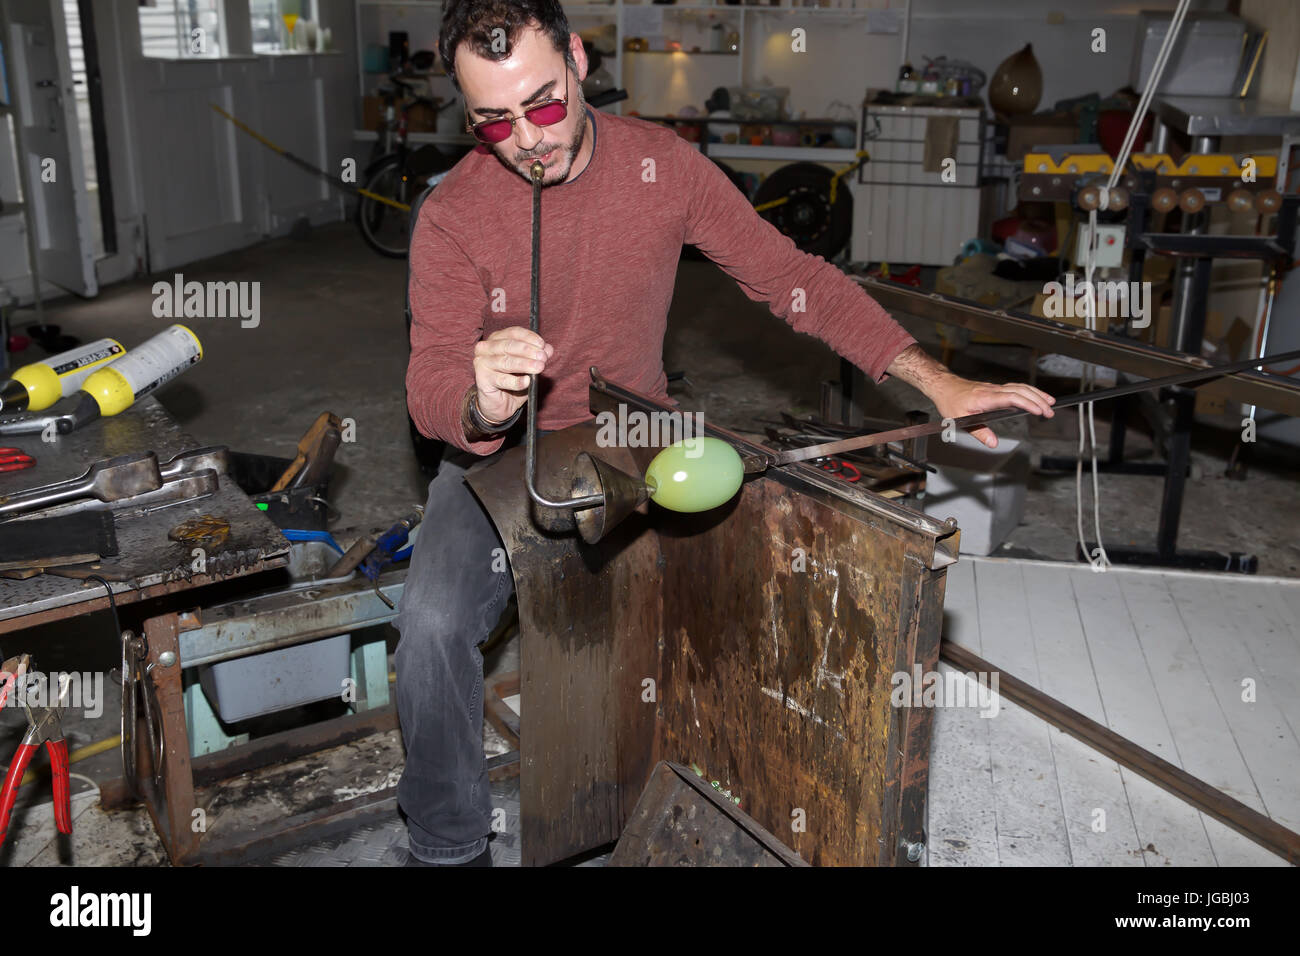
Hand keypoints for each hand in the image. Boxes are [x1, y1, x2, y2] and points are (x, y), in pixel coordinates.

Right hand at [473, 327, 554, 422]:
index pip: (513, 333)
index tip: (542, 345)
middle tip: (542, 358)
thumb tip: (548, 349)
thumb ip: (537, 356)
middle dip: (528, 351)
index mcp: (497, 339)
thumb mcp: (528, 366)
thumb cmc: (513, 380)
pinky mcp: (481, 379)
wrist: (500, 403)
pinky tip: (526, 381)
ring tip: (539, 368)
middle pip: (509, 345)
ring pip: (505, 362)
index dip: (529, 337)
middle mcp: (486, 348)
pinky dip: (516, 381)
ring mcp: (482, 362)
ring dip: (524, 364)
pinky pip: (501, 380)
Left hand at [929, 374, 1054, 447]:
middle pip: (1021, 391)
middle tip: (1050, 411)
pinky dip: (1029, 392)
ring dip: (1036, 394)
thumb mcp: (960, 420)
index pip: (1011, 397)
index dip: (1026, 403)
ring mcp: (995, 388)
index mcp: (985, 398)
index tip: (1038, 411)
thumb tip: (993, 443)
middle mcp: (993, 390)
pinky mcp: (996, 389)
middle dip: (1038, 400)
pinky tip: (1035, 397)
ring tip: (1050, 402)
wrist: (944, 387)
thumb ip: (979, 432)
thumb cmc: (950, 401)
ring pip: (1020, 387)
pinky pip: (1016, 387)